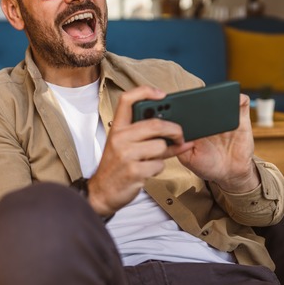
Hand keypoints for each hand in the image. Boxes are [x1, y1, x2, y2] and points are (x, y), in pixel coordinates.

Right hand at [88, 86, 193, 216]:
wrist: (102, 192)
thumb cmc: (117, 167)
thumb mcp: (125, 146)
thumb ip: (146, 135)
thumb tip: (174, 130)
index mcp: (117, 128)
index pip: (127, 100)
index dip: (145, 92)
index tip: (161, 94)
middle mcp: (120, 138)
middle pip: (156, 124)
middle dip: (175, 130)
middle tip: (180, 136)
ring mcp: (126, 154)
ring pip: (160, 146)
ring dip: (164, 154)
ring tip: (154, 159)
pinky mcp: (134, 171)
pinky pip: (159, 164)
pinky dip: (158, 168)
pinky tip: (148, 171)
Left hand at [177, 93, 259, 192]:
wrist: (231, 173)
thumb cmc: (208, 165)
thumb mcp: (187, 158)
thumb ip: (179, 146)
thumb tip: (174, 131)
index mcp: (194, 125)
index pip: (187, 108)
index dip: (182, 104)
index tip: (179, 104)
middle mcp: (209, 118)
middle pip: (204, 99)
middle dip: (200, 97)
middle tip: (197, 102)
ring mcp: (225, 117)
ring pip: (223, 97)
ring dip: (220, 94)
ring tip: (216, 98)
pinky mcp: (242, 119)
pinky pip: (242, 102)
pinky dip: (240, 98)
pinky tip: (235, 102)